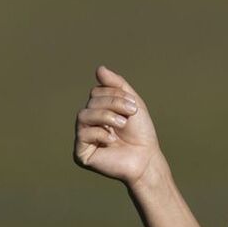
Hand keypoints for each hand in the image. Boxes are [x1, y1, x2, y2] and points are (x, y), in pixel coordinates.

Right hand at [73, 65, 160, 186]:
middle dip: (113, 104)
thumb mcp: (132, 103)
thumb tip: (99, 68)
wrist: (146, 158)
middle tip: (130, 114)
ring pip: (83, 115)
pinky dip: (100, 134)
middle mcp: (88, 122)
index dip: (115, 95)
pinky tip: (112, 141)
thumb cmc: (141, 133)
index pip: (97, 92)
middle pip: (91, 102)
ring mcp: (83, 138)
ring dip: (107, 116)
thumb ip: (117, 85)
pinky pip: (82, 134)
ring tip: (122, 124)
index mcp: (99, 110)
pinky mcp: (81, 153)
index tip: (133, 106)